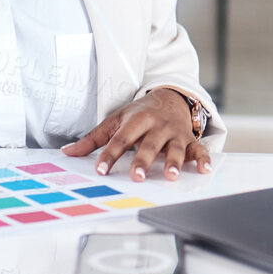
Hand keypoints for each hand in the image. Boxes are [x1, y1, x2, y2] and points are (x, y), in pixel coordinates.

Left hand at [61, 88, 210, 182]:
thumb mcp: (116, 120)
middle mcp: (157, 125)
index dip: (110, 154)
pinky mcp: (190, 139)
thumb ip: (94, 138)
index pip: (121, 139)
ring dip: (174, 162)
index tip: (101, 170)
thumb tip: (67, 152)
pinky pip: (198, 149)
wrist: (171, 97)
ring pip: (175, 148)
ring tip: (171, 176)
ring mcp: (174, 133)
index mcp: (136, 120)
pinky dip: (203, 159)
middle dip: (143, 161)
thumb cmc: (140, 113)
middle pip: (149, 145)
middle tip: (137, 177)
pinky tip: (205, 170)